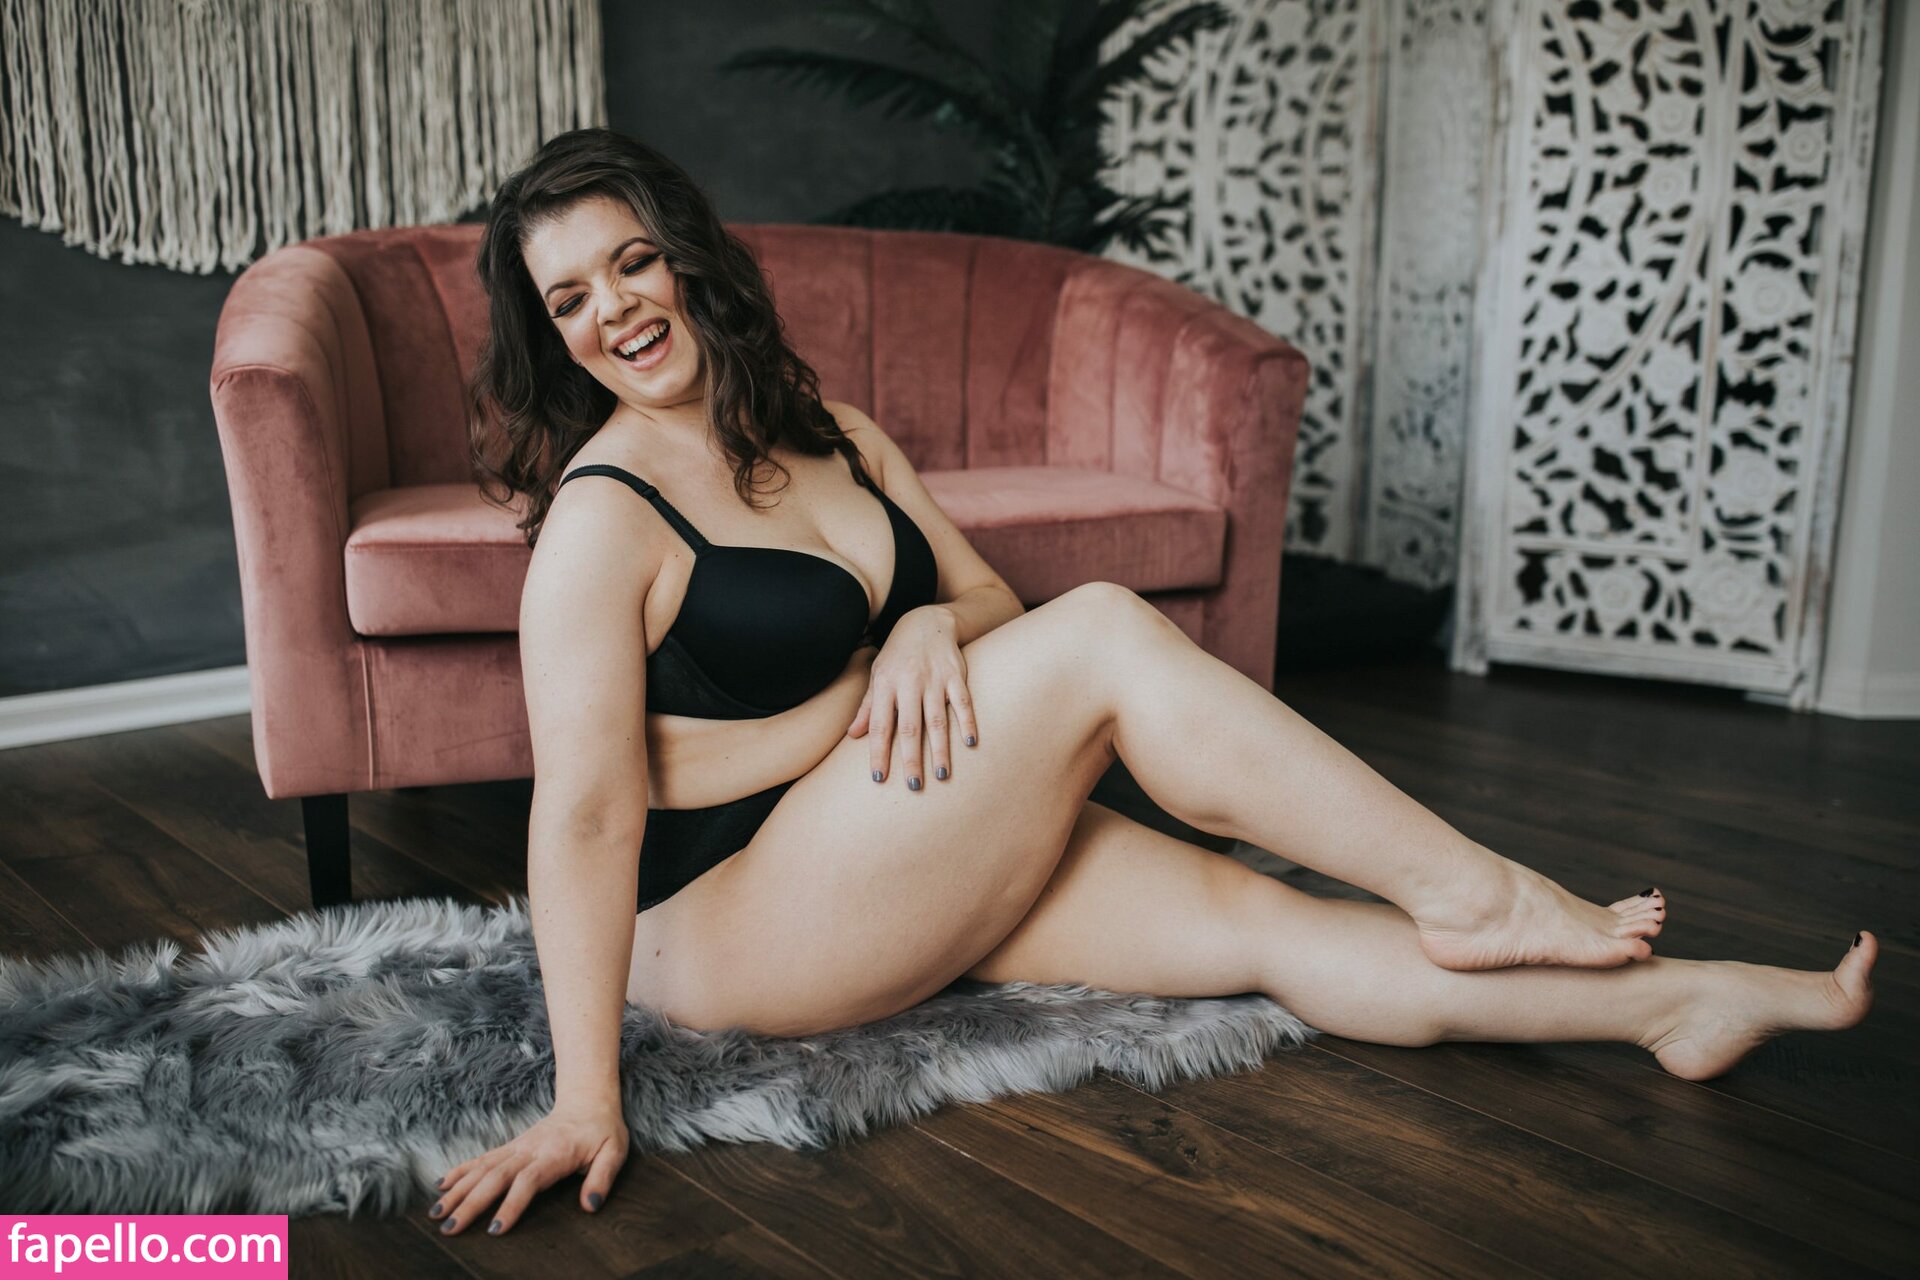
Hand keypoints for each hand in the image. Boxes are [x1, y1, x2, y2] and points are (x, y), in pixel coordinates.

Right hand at [428, 1099, 627, 1236]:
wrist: (588, 1100)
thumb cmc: (602, 1130)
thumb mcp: (614, 1151)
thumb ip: (602, 1178)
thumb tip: (589, 1206)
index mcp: (554, 1155)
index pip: (527, 1181)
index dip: (511, 1205)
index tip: (495, 1229)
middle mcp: (529, 1150)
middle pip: (495, 1177)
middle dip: (470, 1203)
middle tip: (450, 1228)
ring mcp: (516, 1147)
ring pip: (481, 1168)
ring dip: (457, 1190)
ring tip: (437, 1213)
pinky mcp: (510, 1147)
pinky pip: (481, 1159)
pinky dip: (459, 1171)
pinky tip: (440, 1185)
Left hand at [846, 605, 978, 788]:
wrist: (926, 622)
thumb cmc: (897, 655)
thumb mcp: (877, 676)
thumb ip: (867, 707)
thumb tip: (852, 735)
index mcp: (885, 685)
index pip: (880, 724)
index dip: (878, 751)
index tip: (879, 777)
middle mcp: (908, 682)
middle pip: (909, 727)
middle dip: (911, 758)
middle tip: (914, 786)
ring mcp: (934, 678)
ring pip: (937, 719)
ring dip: (940, 748)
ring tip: (942, 774)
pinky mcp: (955, 674)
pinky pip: (962, 701)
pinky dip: (967, 721)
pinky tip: (970, 743)